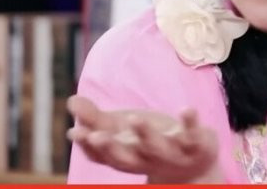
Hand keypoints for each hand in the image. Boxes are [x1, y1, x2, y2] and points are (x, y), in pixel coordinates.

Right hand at [66, 96, 221, 183]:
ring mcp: (172, 152)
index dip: (88, 146)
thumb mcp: (124, 131)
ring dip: (145, 134)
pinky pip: (193, 134)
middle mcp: (146, 158)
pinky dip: (190, 122)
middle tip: (95, 135)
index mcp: (126, 156)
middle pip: (126, 157)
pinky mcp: (196, 144)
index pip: (103, 155)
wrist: (194, 166)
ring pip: (157, 147)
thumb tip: (70, 101)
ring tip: (134, 118)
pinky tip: (186, 108)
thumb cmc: (149, 145)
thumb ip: (96, 118)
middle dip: (110, 147)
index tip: (75, 132)